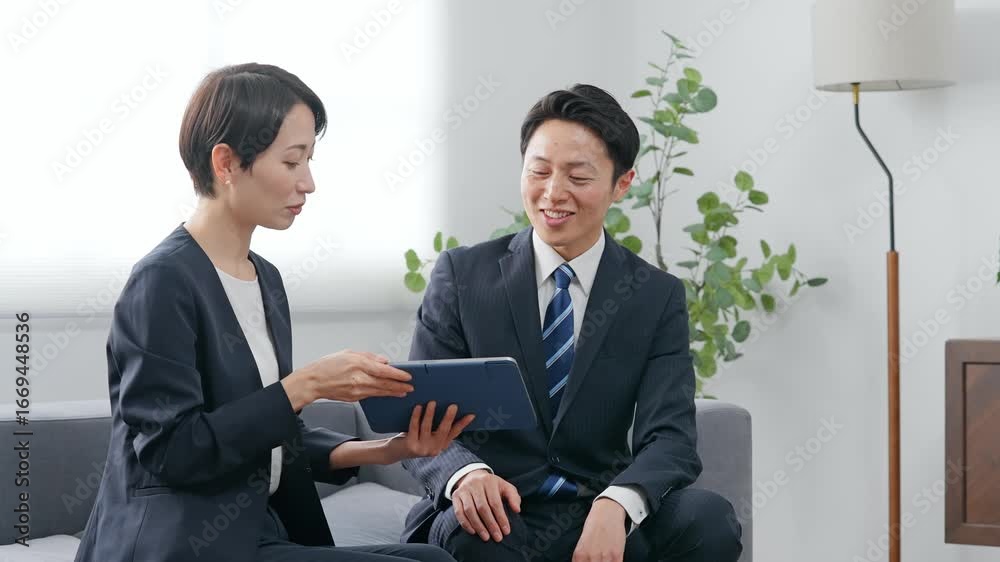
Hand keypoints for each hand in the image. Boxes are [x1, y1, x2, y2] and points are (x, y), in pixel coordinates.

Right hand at [282, 350, 413, 409]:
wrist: (313, 382)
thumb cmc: (327, 365)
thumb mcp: (348, 353)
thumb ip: (368, 356)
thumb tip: (384, 361)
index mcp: (358, 364)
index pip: (384, 371)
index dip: (398, 375)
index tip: (408, 376)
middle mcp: (359, 379)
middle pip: (384, 384)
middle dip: (399, 386)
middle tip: (410, 387)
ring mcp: (356, 391)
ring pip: (379, 392)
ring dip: (393, 392)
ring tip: (403, 392)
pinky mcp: (354, 398)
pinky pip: (371, 396)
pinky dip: (380, 394)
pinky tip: (387, 393)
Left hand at [385, 402, 475, 461]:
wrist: (394, 452)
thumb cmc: (413, 439)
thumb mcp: (428, 436)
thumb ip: (436, 428)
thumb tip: (448, 409)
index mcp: (440, 445)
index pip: (454, 433)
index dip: (462, 424)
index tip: (471, 415)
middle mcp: (434, 449)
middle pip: (443, 431)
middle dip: (448, 417)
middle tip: (453, 406)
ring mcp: (422, 449)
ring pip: (427, 427)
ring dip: (430, 414)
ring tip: (432, 402)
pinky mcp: (411, 445)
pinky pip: (414, 427)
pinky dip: (416, 416)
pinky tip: (418, 407)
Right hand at [452, 469, 521, 542]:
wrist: (473, 477)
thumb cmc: (493, 487)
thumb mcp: (505, 488)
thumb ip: (513, 498)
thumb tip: (517, 510)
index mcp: (489, 481)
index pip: (495, 503)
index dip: (501, 518)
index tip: (506, 531)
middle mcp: (475, 484)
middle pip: (482, 507)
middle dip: (491, 524)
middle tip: (497, 537)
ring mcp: (464, 490)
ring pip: (470, 510)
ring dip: (478, 526)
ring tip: (486, 537)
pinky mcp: (455, 496)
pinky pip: (459, 512)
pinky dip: (465, 523)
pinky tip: (473, 532)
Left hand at [572, 498, 626, 561]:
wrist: (607, 511)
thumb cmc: (594, 524)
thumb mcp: (582, 541)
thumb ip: (581, 557)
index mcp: (580, 554)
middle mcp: (591, 556)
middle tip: (596, 559)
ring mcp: (605, 556)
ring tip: (604, 558)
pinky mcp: (617, 554)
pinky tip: (611, 559)